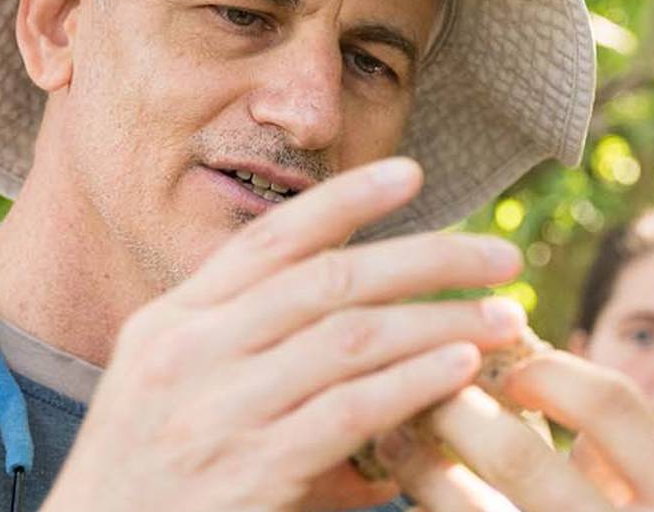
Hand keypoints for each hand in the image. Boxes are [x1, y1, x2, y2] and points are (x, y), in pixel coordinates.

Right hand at [42, 158, 529, 510]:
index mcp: (171, 324)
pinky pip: (349, 410)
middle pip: (329, 279)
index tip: (413, 173)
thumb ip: (249, 355)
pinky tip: (462, 370)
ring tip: (505, 318)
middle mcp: (188, 353)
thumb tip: (346, 342)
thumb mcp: (176, 398)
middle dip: (429, 259)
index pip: (269, 241)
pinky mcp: (248, 470)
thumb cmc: (148, 490)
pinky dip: (413, 383)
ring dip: (441, 322)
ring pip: (350, 339)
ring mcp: (215, 411)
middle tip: (503, 257)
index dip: (346, 201)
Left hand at [377, 348, 653, 510]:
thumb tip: (533, 376)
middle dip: (457, 410)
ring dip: (421, 469)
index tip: (507, 366)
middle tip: (427, 387)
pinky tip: (417, 499)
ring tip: (398, 439)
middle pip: (518, 457)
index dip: (548, 372)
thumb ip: (623, 449)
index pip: (611, 405)